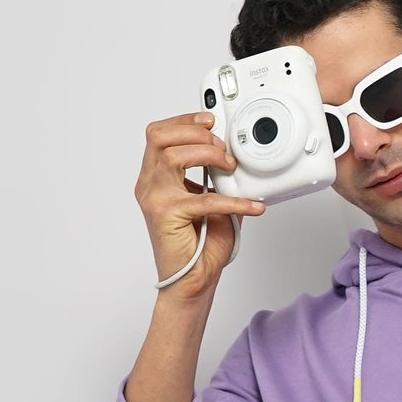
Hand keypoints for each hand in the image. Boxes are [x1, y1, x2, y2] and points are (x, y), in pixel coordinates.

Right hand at [134, 111, 264, 298]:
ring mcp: (155, 199)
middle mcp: (149, 185)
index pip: (159, 134)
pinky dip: (234, 201)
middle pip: (160, 137)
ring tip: (229, 166)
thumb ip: (215, 179)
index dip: (183, 120)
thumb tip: (235, 158)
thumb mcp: (209, 203)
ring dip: (207, 154)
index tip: (209, 119)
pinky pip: (204, 198)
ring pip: (172, 156)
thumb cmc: (199, 246)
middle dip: (194, 132)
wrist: (191, 281)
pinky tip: (252, 205)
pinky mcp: (167, 215)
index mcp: (154, 178)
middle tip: (221, 147)